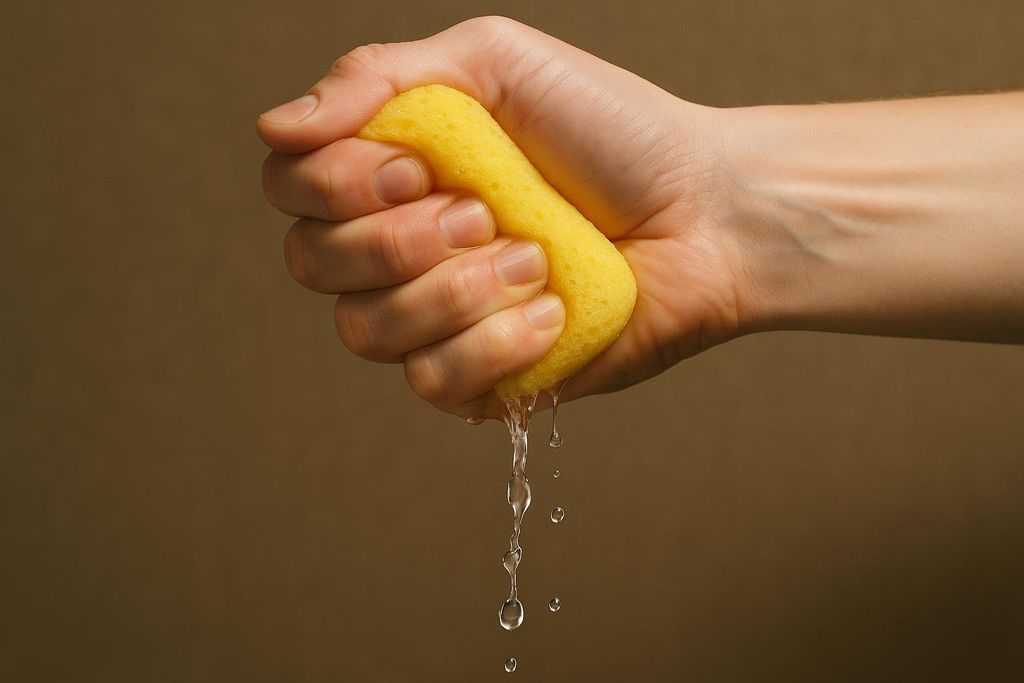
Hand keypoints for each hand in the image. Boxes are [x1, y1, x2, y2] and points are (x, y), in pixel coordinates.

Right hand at [258, 16, 741, 417]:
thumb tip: (275, 127)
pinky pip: (435, 383)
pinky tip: (551, 312)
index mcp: (392, 173)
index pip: (294, 190)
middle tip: (484, 210)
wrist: (704, 209)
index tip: (424, 162)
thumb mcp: (496, 65)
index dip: (338, 184)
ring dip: (456, 290)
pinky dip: (494, 344)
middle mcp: (400, 249)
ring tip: (534, 259)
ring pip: (368, 332)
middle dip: (401, 238)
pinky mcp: (484, 377)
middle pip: (314, 266)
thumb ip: (381, 79)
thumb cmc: (611, 131)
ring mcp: (439, 319)